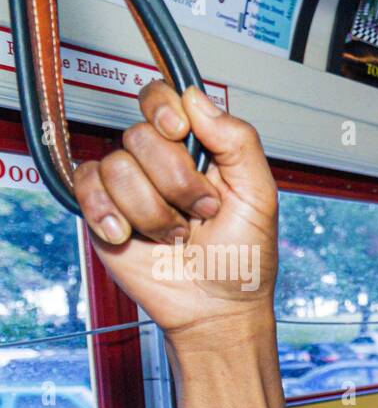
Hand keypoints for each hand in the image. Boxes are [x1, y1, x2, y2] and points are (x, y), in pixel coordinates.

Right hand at [73, 83, 278, 345]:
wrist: (216, 308)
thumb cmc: (244, 259)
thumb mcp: (260, 197)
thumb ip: (238, 142)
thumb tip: (196, 98)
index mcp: (199, 149)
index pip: (164, 99)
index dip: (164, 107)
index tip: (179, 130)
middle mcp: (160, 162)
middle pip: (141, 135)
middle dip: (176, 182)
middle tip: (201, 213)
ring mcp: (130, 186)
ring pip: (117, 167)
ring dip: (153, 211)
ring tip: (177, 234)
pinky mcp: (104, 211)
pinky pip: (87, 187)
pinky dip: (111, 215)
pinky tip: (132, 236)